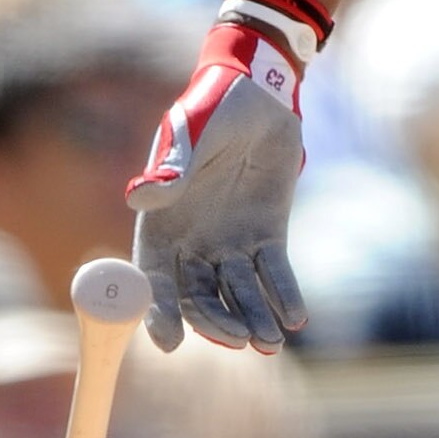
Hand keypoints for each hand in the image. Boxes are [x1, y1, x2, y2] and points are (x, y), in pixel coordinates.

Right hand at [126, 23, 307, 353]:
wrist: (260, 94)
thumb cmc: (212, 107)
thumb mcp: (191, 132)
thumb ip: (171, 167)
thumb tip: (141, 198)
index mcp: (160, 225)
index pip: (155, 279)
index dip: (159, 311)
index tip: (169, 343)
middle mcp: (192, 244)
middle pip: (199, 297)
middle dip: (217, 323)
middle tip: (240, 339)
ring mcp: (231, 244)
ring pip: (239, 293)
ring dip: (254, 318)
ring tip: (271, 341)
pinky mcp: (268, 236)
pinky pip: (275, 273)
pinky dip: (284, 295)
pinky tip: (296, 316)